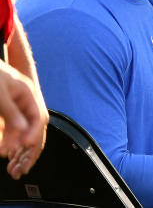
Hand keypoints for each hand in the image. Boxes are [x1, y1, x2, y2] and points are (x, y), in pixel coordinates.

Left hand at [0, 62, 47, 178]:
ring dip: (18, 152)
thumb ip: (10, 111)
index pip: (38, 117)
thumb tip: (21, 131)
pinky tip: (5, 154)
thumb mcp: (0, 93)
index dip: (34, 133)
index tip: (25, 146)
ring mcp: (14, 110)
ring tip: (13, 169)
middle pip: (33, 129)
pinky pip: (10, 133)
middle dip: (29, 150)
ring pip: (21, 135)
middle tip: (22, 167)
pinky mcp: (4, 117)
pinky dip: (9, 145)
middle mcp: (24, 103)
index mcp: (28, 94)